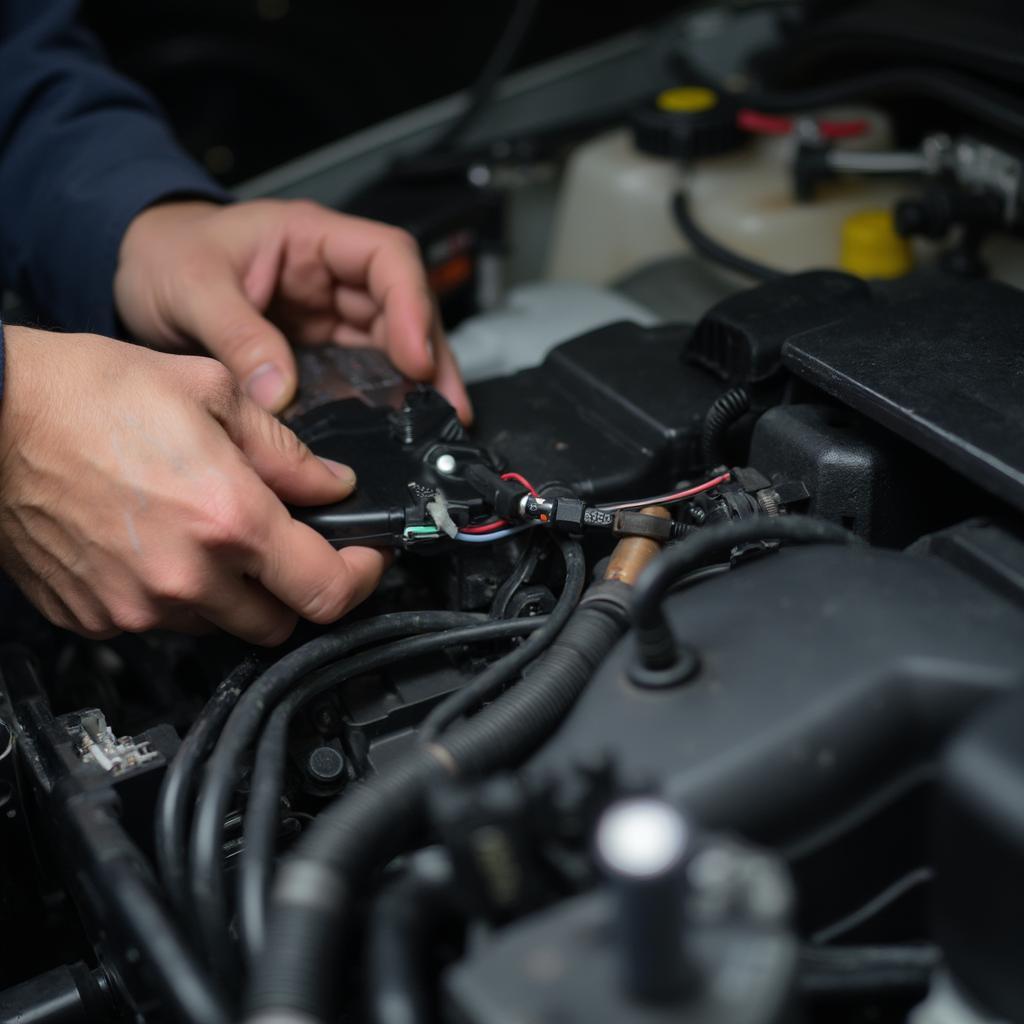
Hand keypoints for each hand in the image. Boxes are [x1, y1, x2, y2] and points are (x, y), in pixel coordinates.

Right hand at [0, 326, 385, 643]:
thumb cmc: (84, 393)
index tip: (364, 559)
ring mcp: (136, 607)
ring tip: (211, 532)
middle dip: (298, 587)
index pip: (329, 590)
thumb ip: (284, 451)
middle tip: (290, 544)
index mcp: (229, 520)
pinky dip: (179, 595)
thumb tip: (330, 484)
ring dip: (237, 592)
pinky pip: (162, 623)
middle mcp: (187, 578)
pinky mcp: (96, 618)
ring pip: (222, 625)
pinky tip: (161, 544)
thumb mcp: (209, 392)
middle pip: (281, 622)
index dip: (361, 578)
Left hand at [113, 198, 471, 421]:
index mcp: (311, 239)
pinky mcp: (319, 350)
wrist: (138, 271)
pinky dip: (385, 399)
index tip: (415, 358)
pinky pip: (363, 373)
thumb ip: (237, 337)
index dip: (412, 306)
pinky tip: (398, 429)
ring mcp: (329, 314)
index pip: (387, 259)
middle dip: (432, 357)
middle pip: (405, 308)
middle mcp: (332, 275)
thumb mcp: (192, 288)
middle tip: (448, 408)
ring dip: (421, 383)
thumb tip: (282, 395)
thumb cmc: (165, 256)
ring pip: (393, 344)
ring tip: (440, 424)